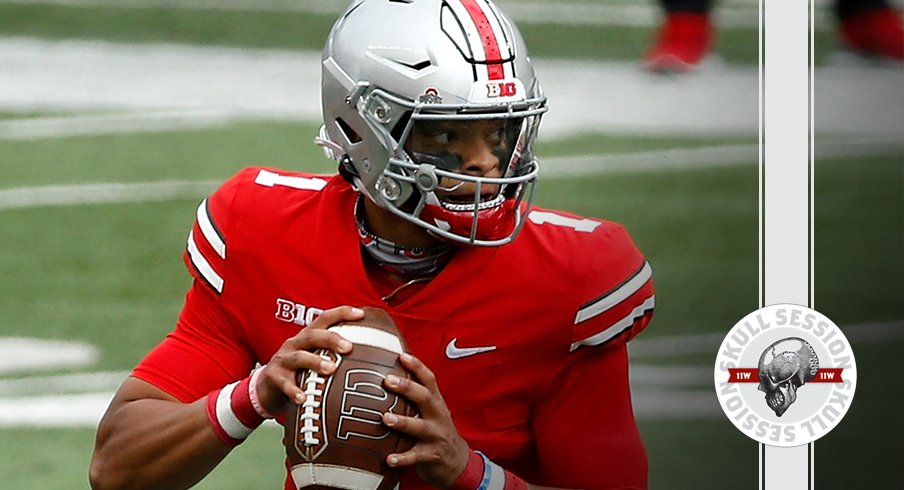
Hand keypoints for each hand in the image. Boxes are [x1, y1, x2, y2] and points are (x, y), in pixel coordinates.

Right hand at [255, 305, 362, 414]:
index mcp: (308, 337)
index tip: (361, 314)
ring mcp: (283, 359)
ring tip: (330, 370)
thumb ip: (334, 355)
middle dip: (331, 339)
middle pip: (313, 336)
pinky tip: (303, 398)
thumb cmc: (299, 371)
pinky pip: (284, 383)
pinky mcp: (273, 376)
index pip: (324, 319)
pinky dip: (294, 391)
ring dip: (315, 362)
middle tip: (349, 347)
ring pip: (299, 357)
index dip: (342, 313)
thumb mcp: (314, 358)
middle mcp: (295, 343)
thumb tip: (372, 358)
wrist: (266, 387)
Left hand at [382, 353, 470, 487]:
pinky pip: (416, 457)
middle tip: (387, 380)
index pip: (429, 379)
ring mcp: (436, 435)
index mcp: (436, 402)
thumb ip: (415, 397)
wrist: (457, 462)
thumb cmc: (437, 431)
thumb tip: (386, 377)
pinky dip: (403, 458)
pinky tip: (389, 459)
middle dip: (407, 388)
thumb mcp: (431, 411)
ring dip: (403, 422)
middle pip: (425, 397)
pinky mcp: (432, 455)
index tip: (401, 356)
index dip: (417, 366)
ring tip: (385, 418)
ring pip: (420, 427)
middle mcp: (438, 416)